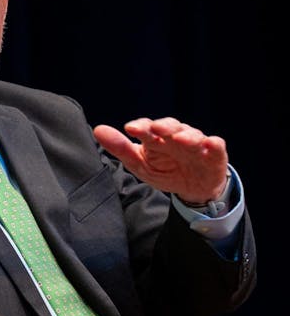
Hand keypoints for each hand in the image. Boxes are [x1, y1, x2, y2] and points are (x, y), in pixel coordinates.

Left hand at [92, 117, 227, 203]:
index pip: (147, 128)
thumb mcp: (140, 164)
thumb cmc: (164, 171)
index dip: (141, 127)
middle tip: (157, 129)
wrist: (192, 189)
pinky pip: (216, 146)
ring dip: (188, 136)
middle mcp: (175, 136)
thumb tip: (98, 130)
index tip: (130, 129)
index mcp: (156, 138)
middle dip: (165, 126)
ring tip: (181, 140)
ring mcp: (196, 144)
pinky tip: (210, 144)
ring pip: (193, 135)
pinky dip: (213, 144)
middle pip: (171, 126)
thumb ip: (120, 148)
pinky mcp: (214, 154)